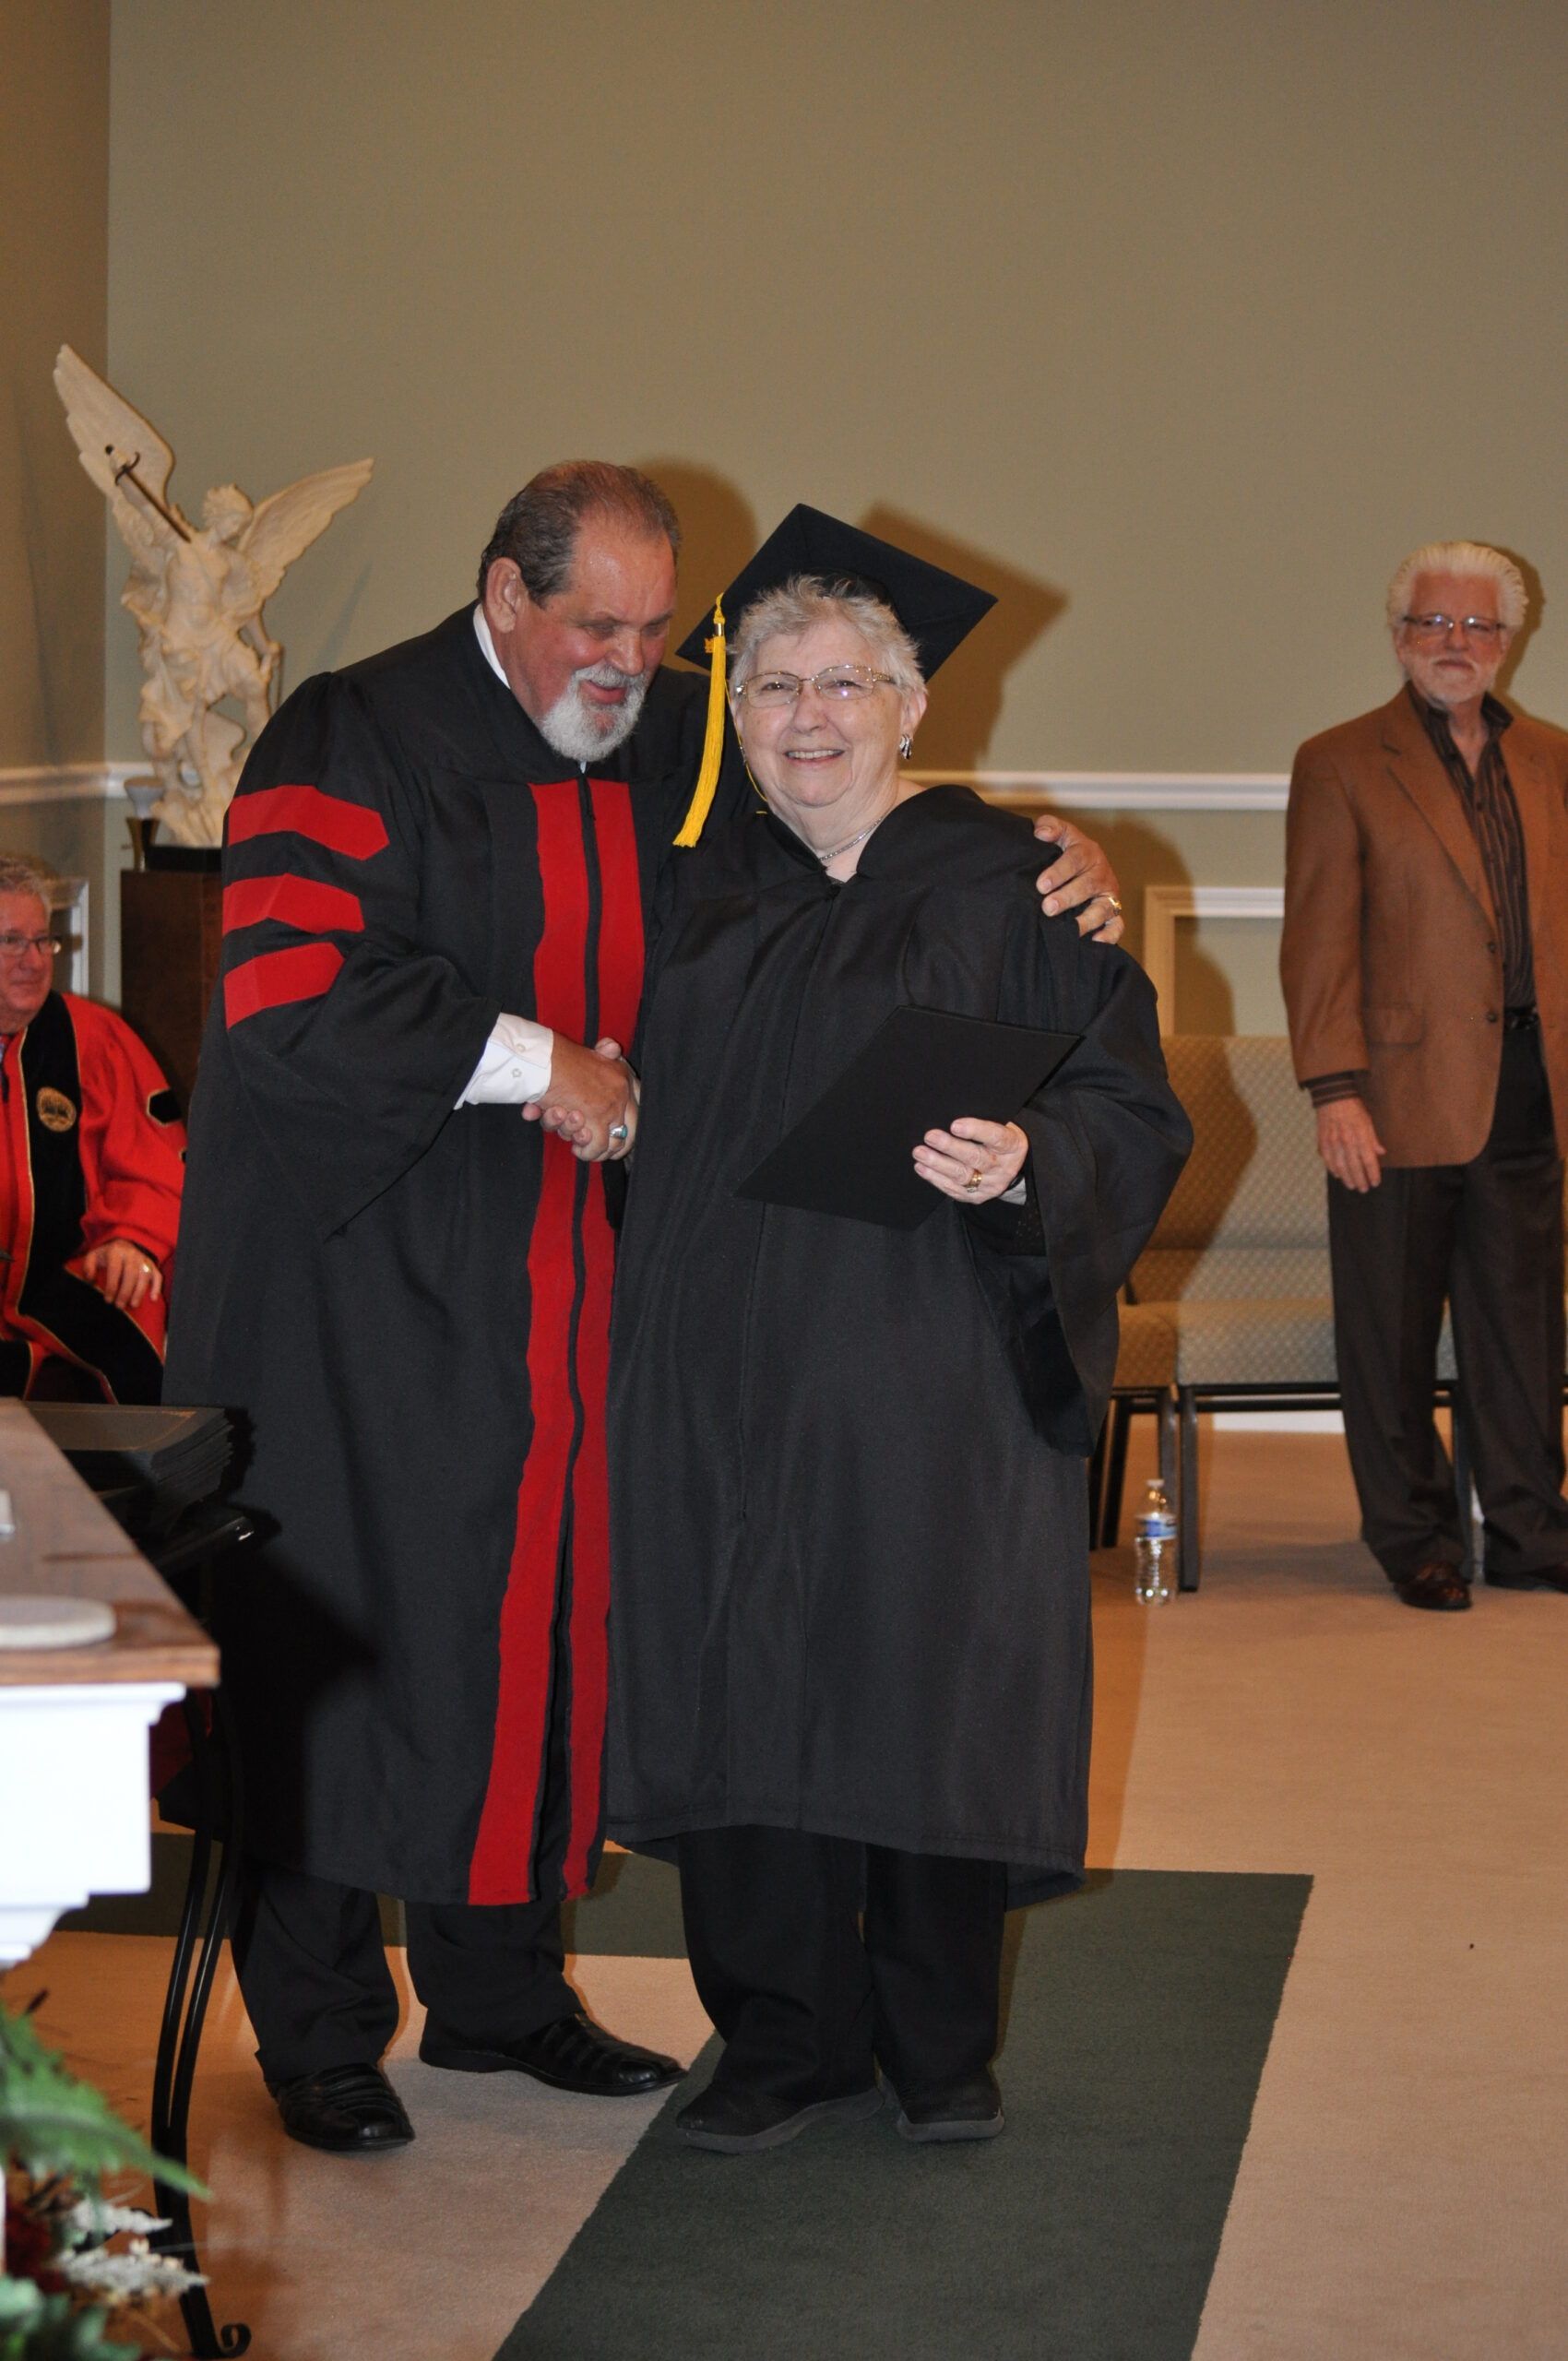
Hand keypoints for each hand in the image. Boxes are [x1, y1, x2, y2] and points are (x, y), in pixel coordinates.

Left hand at [82, 1238, 162, 1309]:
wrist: (123, 1244)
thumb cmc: (106, 1255)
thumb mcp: (93, 1256)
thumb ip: (88, 1267)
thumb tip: (90, 1279)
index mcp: (116, 1251)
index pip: (115, 1270)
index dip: (112, 1286)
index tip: (108, 1299)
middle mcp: (131, 1254)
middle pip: (131, 1274)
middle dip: (125, 1292)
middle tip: (119, 1306)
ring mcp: (143, 1259)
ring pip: (144, 1276)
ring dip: (139, 1292)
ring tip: (133, 1305)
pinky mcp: (151, 1264)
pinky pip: (157, 1275)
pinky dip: (156, 1286)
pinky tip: (153, 1298)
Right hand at [528, 1036, 636, 1160]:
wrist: (544, 1062)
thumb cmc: (558, 1059)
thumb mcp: (588, 1052)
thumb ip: (603, 1052)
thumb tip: (613, 1046)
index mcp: (622, 1075)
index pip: (639, 1107)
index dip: (631, 1126)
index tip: (618, 1136)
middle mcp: (621, 1092)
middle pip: (632, 1131)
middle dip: (616, 1147)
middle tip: (601, 1151)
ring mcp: (611, 1107)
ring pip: (613, 1143)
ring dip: (595, 1150)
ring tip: (580, 1147)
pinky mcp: (595, 1121)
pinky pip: (597, 1146)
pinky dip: (585, 1151)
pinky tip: (575, 1148)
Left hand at [914, 1117, 1028, 1203]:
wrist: (1012, 1169)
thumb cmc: (999, 1140)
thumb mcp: (1002, 1127)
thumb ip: (983, 1123)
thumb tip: (949, 1115)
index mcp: (1012, 1146)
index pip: (995, 1137)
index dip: (975, 1130)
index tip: (954, 1125)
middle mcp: (1003, 1168)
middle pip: (975, 1158)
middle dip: (950, 1147)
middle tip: (930, 1137)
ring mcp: (990, 1185)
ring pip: (962, 1175)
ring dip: (937, 1164)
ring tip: (919, 1153)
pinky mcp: (977, 1197)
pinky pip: (954, 1189)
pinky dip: (936, 1178)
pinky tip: (922, 1168)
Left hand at [1032, 815, 1123, 942]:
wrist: (1080, 866)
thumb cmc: (1064, 851)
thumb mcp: (1059, 833)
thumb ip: (1049, 826)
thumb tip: (1041, 833)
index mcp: (1087, 852)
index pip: (1075, 860)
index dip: (1059, 872)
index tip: (1041, 884)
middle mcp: (1101, 873)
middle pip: (1088, 886)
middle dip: (1067, 897)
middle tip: (1048, 907)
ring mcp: (1108, 894)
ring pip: (1104, 908)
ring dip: (1087, 920)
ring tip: (1070, 930)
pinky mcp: (1112, 913)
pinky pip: (1117, 926)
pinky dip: (1110, 935)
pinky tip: (1094, 942)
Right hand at [1316, 1098, 1383, 1190]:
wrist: (1333, 1097)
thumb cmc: (1353, 1108)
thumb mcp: (1368, 1121)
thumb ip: (1373, 1139)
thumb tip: (1381, 1152)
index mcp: (1360, 1137)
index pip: (1368, 1161)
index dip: (1373, 1174)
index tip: (1375, 1182)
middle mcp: (1347, 1142)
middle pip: (1355, 1167)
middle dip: (1360, 1180)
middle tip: (1364, 1189)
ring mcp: (1333, 1143)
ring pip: (1340, 1166)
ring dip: (1347, 1178)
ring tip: (1352, 1186)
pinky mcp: (1323, 1142)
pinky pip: (1328, 1160)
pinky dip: (1333, 1169)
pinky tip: (1338, 1175)